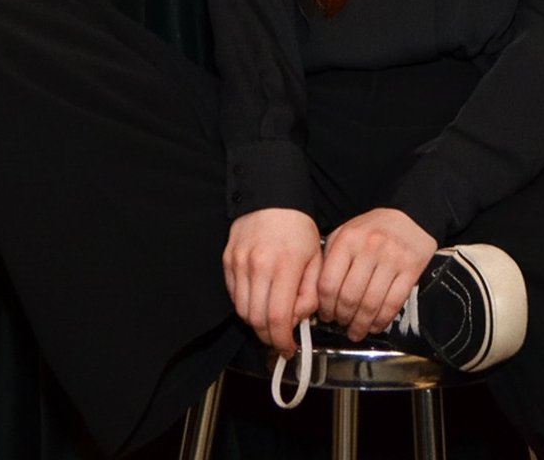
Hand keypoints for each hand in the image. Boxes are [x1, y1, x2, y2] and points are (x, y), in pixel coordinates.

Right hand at [223, 208, 322, 356]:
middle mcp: (258, 266)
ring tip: (271, 317)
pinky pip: (233, 296)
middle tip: (280, 338)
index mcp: (284, 265)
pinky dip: (245, 305)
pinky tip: (259, 299)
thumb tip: (298, 319)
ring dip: (257, 323)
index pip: (278, 318)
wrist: (271, 196)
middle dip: (270, 337)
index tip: (289, 347)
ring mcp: (239, 264)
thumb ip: (310, 293)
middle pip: (257, 320)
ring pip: (242, 312)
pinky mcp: (228, 261)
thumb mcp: (316, 258)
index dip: (283, 341)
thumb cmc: (297, 226)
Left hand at [317, 207, 436, 341]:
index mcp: (348, 239)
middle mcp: (369, 248)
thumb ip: (332, 259)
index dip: (325, 306)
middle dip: (343, 318)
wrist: (409, 216)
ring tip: (356, 330)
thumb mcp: (346, 233)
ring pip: (371, 304)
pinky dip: (382, 321)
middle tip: (341, 324)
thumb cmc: (374, 228)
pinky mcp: (410, 269)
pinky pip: (393, 304)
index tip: (326, 315)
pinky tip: (375, 325)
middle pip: (349, 297)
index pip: (329, 283)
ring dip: (361, 325)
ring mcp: (391, 259)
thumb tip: (319, 294)